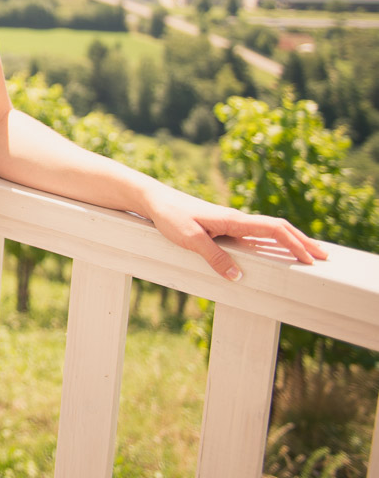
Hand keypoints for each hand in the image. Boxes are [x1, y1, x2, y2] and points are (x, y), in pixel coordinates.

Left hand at [142, 185, 328, 279]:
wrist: (154, 200)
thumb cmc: (170, 217)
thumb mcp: (190, 239)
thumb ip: (214, 257)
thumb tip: (238, 277)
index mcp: (233, 219)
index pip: (274, 229)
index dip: (295, 244)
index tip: (311, 259)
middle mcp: (237, 219)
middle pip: (279, 228)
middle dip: (302, 242)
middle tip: (324, 257)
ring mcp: (231, 222)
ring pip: (269, 229)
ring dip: (291, 240)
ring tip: (308, 254)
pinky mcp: (223, 226)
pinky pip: (256, 233)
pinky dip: (274, 240)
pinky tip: (277, 250)